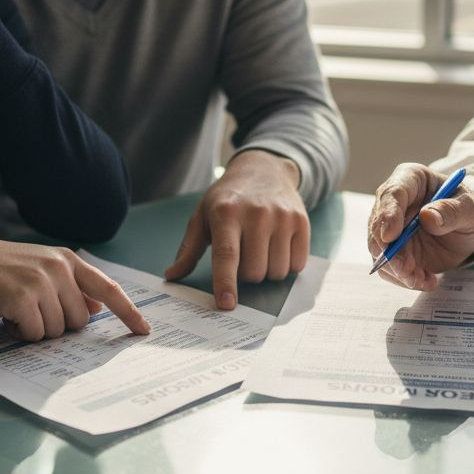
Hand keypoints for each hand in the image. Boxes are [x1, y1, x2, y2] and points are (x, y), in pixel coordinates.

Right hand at [0, 234, 150, 339]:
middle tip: (28, 310)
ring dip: (34, 329)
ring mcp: (41, 281)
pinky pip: (34, 333)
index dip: (128, 312)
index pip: (108, 288)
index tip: (144, 330)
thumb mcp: (38, 268)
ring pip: (56, 331)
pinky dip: (18, 332)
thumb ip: (69, 286)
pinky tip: (4, 315)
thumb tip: (96, 308)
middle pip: (79, 321)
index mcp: (67, 259)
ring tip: (13, 309)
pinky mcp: (22, 297)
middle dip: (55, 325)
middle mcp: (59, 267)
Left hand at [164, 150, 308, 309]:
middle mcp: (257, 214)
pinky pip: (297, 264)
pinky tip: (278, 246)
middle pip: (253, 272)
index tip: (226, 304)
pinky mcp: (302, 221)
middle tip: (243, 254)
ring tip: (261, 249)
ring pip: (276, 272)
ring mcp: (282, 217)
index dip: (226, 282)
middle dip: (246, 274)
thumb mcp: (203, 216)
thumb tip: (172, 276)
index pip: (226, 255)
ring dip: (267, 271)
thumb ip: (188, 249)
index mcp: (226, 213)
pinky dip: (287, 264)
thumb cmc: (229, 198)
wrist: (264, 169)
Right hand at [367, 163, 473, 290]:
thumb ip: (452, 210)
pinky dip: (406, 279)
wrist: (468, 229)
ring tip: (424, 279)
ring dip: (398, 270)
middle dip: (390, 252)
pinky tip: (427, 280)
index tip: (390, 237)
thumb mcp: (470, 207)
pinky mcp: (394, 250)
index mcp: (410, 179)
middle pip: (378, 226)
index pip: (392, 193)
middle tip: (407, 271)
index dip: (388, 215)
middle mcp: (393, 202)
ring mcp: (391, 227)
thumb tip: (427, 216)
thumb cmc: (469, 209)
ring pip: (380, 251)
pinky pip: (390, 268)